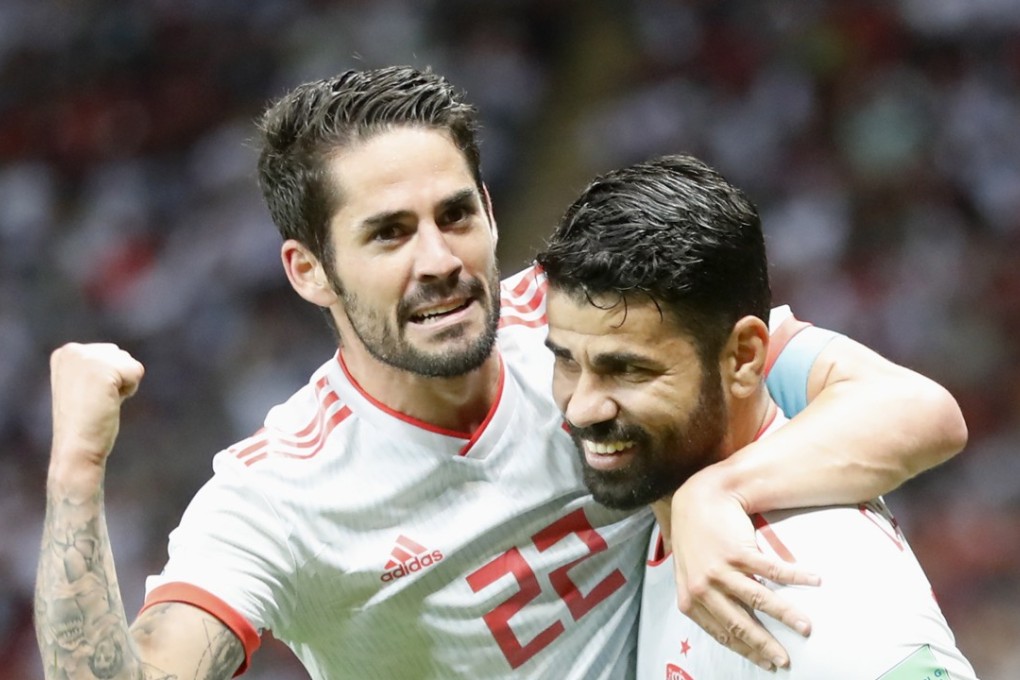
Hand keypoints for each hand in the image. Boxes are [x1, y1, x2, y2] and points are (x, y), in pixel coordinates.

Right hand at [49, 342, 144, 471]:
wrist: (76, 448)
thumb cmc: (85, 422)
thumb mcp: (85, 385)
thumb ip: (98, 367)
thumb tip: (123, 357)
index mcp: (65, 353)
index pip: (110, 354)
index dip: (108, 379)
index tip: (89, 397)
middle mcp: (73, 350)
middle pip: (121, 355)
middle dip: (117, 380)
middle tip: (96, 402)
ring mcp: (86, 358)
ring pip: (130, 363)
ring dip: (123, 385)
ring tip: (102, 403)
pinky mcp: (103, 370)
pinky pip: (136, 371)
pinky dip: (130, 390)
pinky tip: (110, 403)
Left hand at [670, 468, 819, 669]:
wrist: (698, 499)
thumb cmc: (695, 538)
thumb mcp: (691, 573)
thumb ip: (706, 599)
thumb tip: (731, 626)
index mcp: (690, 599)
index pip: (723, 633)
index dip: (747, 650)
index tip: (766, 663)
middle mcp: (704, 588)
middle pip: (741, 624)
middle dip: (766, 645)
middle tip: (785, 660)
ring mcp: (721, 569)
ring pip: (760, 600)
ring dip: (787, 616)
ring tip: (806, 628)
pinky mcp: (738, 551)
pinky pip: (772, 570)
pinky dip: (796, 576)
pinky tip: (814, 580)